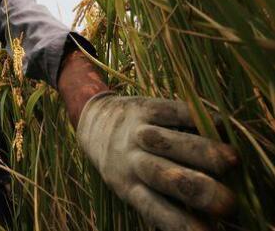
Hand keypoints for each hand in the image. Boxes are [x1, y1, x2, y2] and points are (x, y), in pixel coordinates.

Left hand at [77, 94, 237, 230]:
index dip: (181, 223)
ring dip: (200, 151)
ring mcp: (135, 132)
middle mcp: (130, 160)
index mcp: (128, 187)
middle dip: (199, 190)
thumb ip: (162, 197)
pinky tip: (221, 127)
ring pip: (165, 142)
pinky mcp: (143, 108)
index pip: (155, 209)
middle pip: (163, 176)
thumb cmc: (125, 163)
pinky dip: (195, 117)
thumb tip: (208, 220)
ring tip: (232, 161)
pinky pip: (170, 111)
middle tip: (230, 203)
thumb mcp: (132, 184)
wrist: (94, 121)